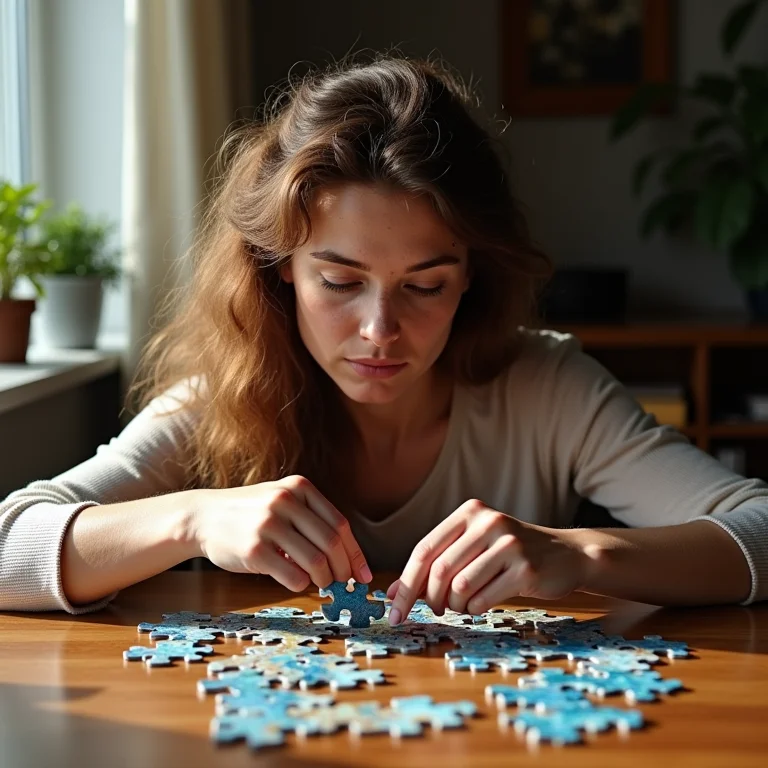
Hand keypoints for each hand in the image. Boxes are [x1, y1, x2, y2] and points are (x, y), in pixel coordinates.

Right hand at [191, 475, 371, 590]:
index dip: (355, 553)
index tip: (362, 574)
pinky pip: (293, 576)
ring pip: (316, 562)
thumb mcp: (282, 500)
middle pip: (332, 544)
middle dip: (343, 569)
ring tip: (320, 584)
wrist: (202, 517)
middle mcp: (286, 501)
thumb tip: (347, 558)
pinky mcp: (254, 549)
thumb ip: (312, 520)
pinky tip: (295, 581)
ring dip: (324, 580)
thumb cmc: (250, 513)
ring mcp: (269, 524)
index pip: (340, 524)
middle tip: (343, 583)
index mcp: (299, 488)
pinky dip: (300, 584)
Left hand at [386, 499, 601, 624]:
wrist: (567, 555)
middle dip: (429, 599)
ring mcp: (509, 544)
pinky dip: (474, 609)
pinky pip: (483, 599)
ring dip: (454, 605)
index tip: (393, 611)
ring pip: (459, 587)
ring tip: (463, 605)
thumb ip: (436, 565)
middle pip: (439, 570)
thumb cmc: (510, 554)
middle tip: (435, 610)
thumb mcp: (473, 549)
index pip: (424, 550)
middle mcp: (488, 522)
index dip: (405, 584)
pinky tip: (481, 604)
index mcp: (470, 513)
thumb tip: (394, 592)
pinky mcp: (526, 569)